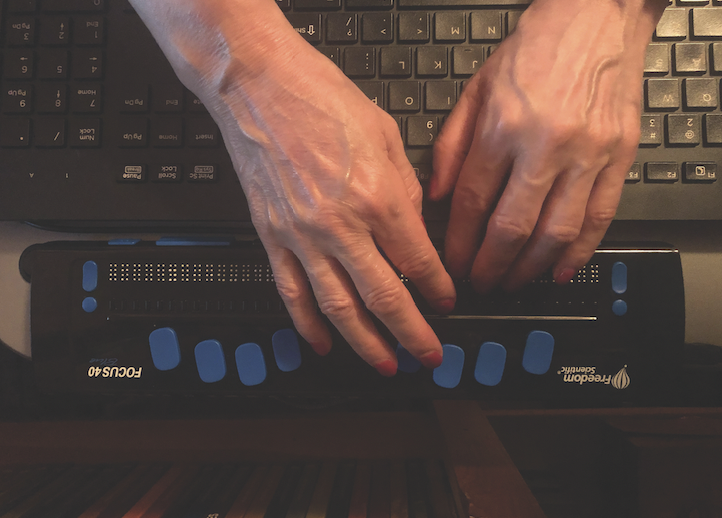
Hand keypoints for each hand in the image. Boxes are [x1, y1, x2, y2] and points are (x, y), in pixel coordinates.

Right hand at [129, 0, 457, 374]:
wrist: (258, 85)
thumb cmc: (320, 98)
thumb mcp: (386, 134)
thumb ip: (406, 190)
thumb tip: (415, 229)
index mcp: (376, 196)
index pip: (419, 261)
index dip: (438, 289)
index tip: (447, 303)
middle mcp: (340, 224)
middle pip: (384, 297)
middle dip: (412, 334)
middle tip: (429, 355)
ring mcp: (301, 235)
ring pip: (338, 307)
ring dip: (365, 343)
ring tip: (384, 363)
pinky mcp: (271, 236)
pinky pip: (290, 292)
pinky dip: (307, 325)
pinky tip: (322, 344)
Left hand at [430, 0, 666, 291]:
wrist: (597, 17)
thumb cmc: (535, 50)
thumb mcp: (475, 89)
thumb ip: (450, 146)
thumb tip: (436, 195)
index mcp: (502, 126)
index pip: (470, 202)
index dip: (457, 243)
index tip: (450, 264)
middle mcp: (544, 144)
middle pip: (510, 227)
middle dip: (490, 267)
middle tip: (479, 284)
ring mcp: (587, 153)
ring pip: (555, 232)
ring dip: (529, 269)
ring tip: (512, 283)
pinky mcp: (619, 157)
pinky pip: (600, 217)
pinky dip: (580, 252)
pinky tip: (560, 270)